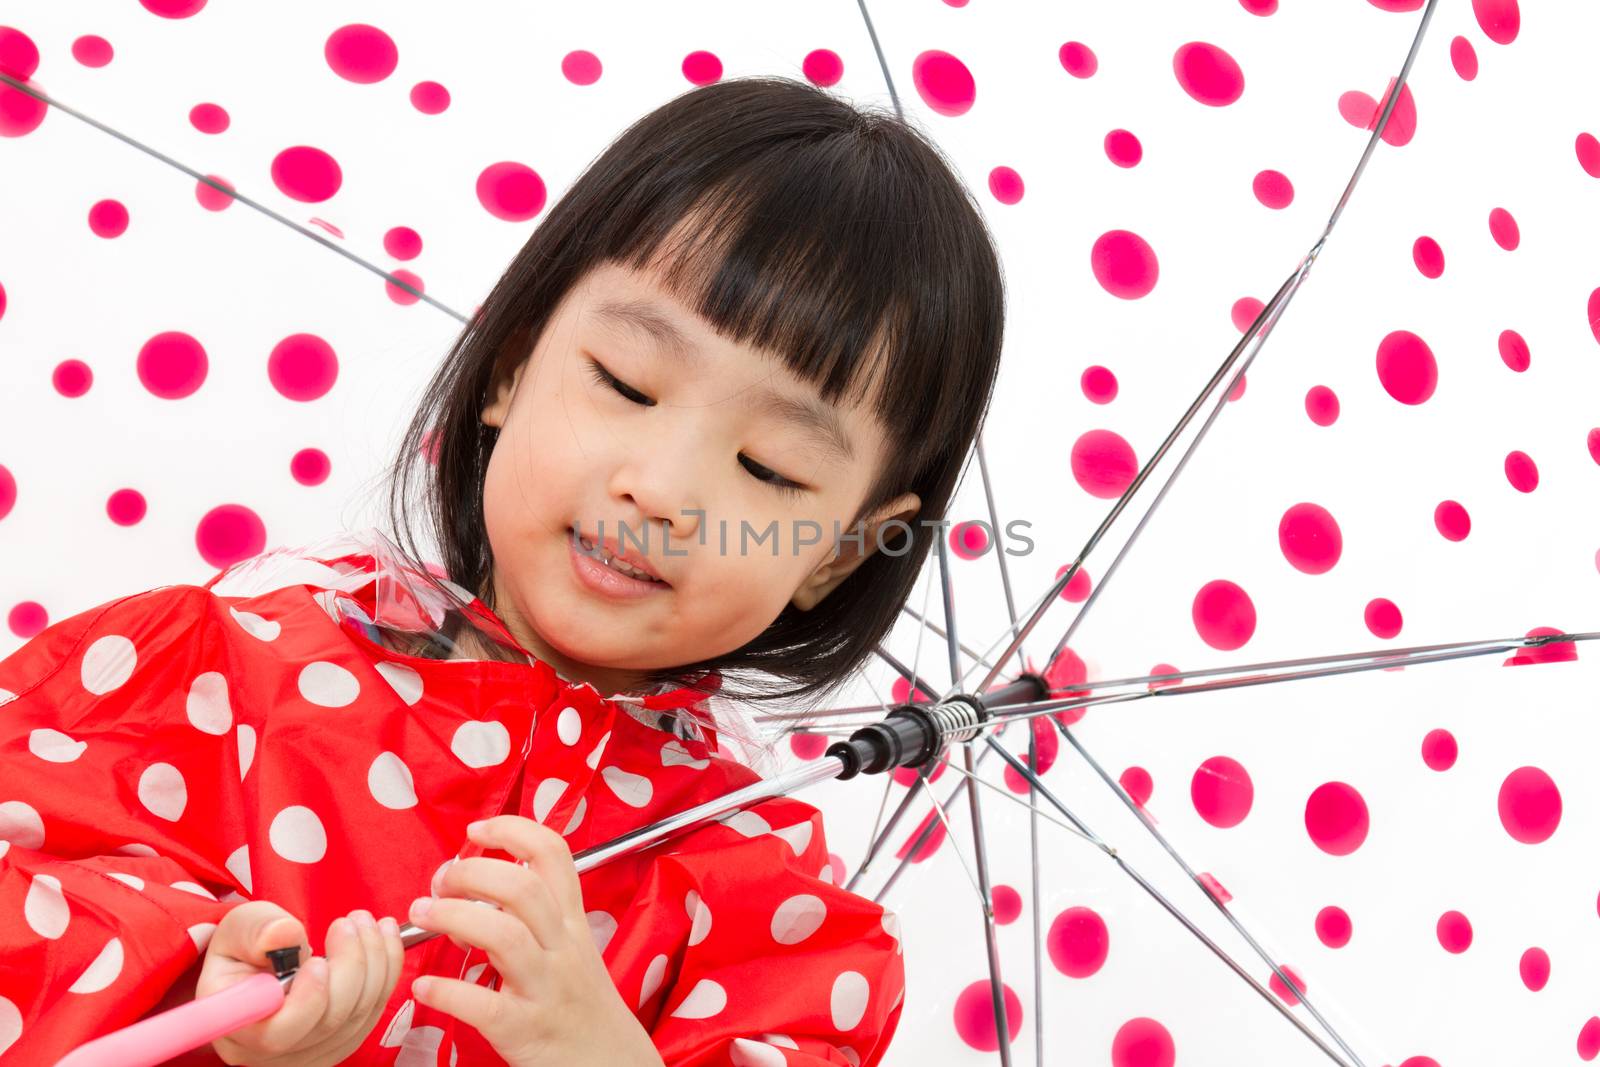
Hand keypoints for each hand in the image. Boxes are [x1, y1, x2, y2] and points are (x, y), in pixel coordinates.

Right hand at [197, 899, 405, 1065]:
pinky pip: (373, 1012)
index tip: (317, 960)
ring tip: (366, 921)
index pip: (277, 1034)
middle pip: (328, 1023)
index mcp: (238, 1025)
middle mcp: (271, 1052)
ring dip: (374, 961)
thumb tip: (285, 934)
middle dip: (351, 964)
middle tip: (351, 921)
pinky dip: (386, 971)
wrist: (261, 965)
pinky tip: (385, 937)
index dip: (308, 1001)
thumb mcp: (239, 928)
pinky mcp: (338, 1043)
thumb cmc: (246, 947)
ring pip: (358, 1016)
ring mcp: (308, 1053)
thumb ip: (257, 929)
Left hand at [405, 815, 665, 1066]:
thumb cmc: (580, 1004)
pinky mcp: (524, 1029)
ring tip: (421, 915)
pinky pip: (482, 1003)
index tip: (476, 831)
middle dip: (471, 873)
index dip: (512, 830)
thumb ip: (538, 916)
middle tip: (439, 882)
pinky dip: (445, 990)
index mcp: (572, 923)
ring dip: (453, 917)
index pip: (553, 854)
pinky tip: (423, 986)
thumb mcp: (574, 949)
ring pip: (504, 936)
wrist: (610, 1063)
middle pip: (521, 889)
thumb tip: (478, 886)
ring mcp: (545, 989)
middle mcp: (563, 949)